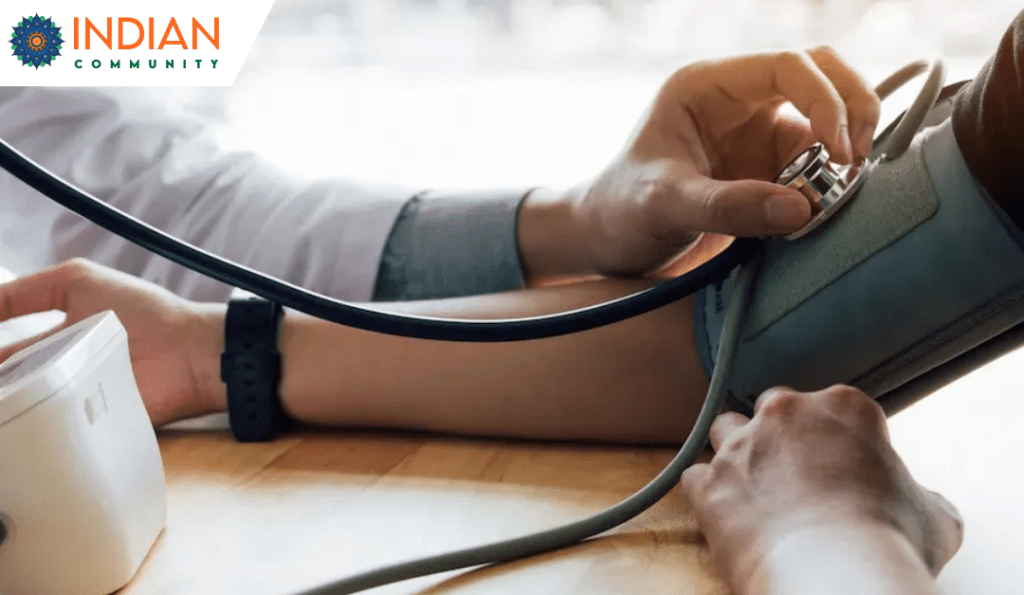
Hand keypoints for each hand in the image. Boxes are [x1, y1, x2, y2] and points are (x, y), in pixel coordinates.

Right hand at [0, 259, 221, 425]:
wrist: (188, 352)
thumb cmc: (142, 311)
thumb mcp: (78, 281)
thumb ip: (25, 291)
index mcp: (55, 340)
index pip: (4, 353)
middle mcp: (59, 372)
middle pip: (8, 385)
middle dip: (0, 383)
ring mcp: (72, 401)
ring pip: (20, 411)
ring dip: (5, 405)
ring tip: (2, 402)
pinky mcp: (86, 427)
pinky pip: (49, 436)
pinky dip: (26, 433)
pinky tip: (10, 427)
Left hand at [518, 47, 880, 280]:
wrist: (607, 242)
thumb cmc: (621, 212)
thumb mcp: (665, 206)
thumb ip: (727, 206)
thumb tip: (801, 208)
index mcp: (707, 86)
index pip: (787, 66)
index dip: (824, 100)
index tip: (837, 152)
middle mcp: (738, 100)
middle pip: (822, 73)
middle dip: (852, 108)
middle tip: (856, 160)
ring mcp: (757, 132)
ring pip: (828, 116)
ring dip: (847, 146)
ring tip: (841, 191)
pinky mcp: (768, 166)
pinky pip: (819, 160)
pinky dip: (833, 179)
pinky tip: (823, 209)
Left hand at [681, 385, 962, 593]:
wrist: (834, 573)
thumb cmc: (889, 543)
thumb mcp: (935, 515)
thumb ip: (922, 495)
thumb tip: (925, 504)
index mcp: (844, 407)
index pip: (834, 405)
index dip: (836, 436)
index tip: (841, 463)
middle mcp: (785, 413)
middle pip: (773, 407)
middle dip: (780, 434)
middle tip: (795, 473)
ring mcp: (741, 446)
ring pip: (725, 430)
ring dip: (736, 453)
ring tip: (753, 488)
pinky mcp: (709, 483)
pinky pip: (695, 477)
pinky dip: (706, 493)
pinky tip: (725, 513)